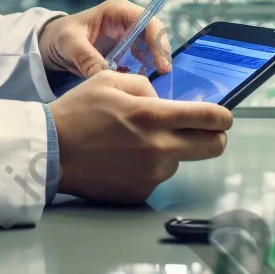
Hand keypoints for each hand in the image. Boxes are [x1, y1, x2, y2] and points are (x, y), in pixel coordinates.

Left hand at [37, 0, 171, 78]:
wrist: (52, 45)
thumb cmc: (60, 36)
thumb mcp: (70, 45)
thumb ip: (87, 59)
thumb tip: (107, 76)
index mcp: (117, 11)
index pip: (147, 21)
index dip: (158, 41)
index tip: (162, 65)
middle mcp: (127, 20)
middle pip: (154, 34)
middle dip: (161, 55)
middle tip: (162, 77)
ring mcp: (128, 34)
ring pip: (152, 48)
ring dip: (154, 64)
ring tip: (153, 83)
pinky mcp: (126, 49)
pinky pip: (142, 59)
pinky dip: (145, 71)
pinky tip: (141, 83)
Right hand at [49, 70, 232, 202]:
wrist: (50, 152)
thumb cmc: (77, 113)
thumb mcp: (110, 80)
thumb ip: (145, 86)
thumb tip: (163, 100)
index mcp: (153, 116)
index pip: (210, 119)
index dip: (224, 117)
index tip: (223, 117)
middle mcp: (158, 149)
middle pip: (213, 148)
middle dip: (213, 137)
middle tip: (198, 131)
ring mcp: (151, 175)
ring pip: (179, 160)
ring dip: (169, 150)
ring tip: (133, 142)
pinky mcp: (140, 193)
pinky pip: (156, 176)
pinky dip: (147, 167)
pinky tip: (122, 158)